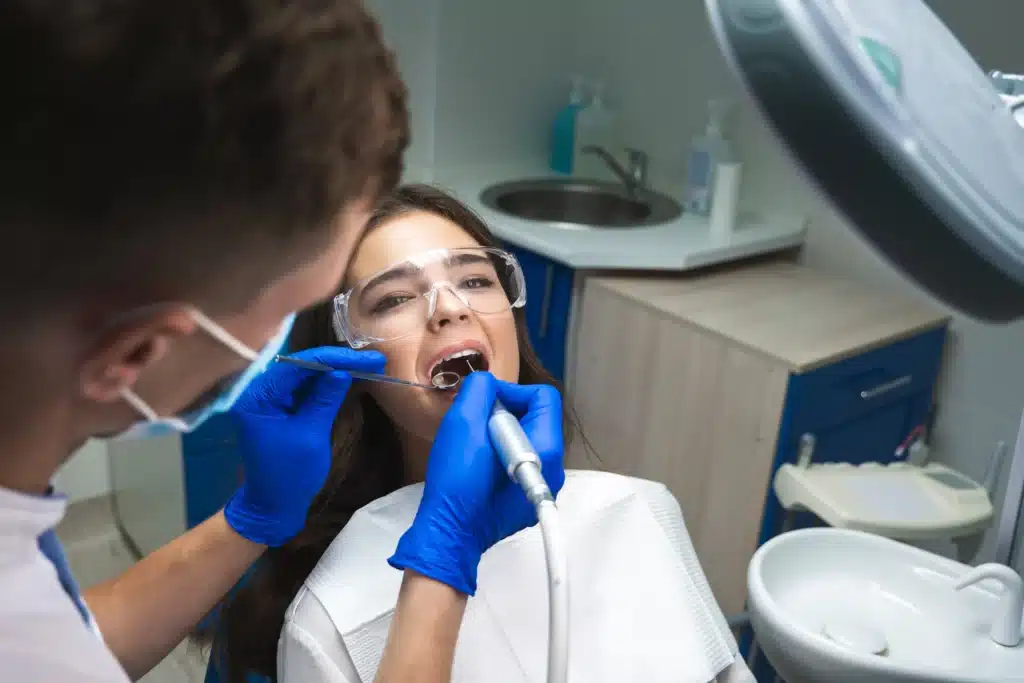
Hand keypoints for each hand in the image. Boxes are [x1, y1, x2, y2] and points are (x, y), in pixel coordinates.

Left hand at [223, 346, 384, 545]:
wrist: (272, 507)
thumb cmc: (289, 475)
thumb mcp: (311, 435)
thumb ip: (324, 400)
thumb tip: (342, 371)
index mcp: (259, 397)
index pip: (298, 364)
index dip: (334, 358)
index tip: (367, 359)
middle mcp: (261, 392)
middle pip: (302, 366)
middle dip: (337, 361)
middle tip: (372, 360)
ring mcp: (271, 401)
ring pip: (306, 376)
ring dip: (335, 370)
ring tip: (367, 365)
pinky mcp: (282, 410)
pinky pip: (305, 390)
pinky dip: (327, 385)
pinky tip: (349, 378)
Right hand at [388, 372, 564, 594]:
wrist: (449, 534)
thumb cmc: (456, 485)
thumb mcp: (463, 422)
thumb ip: (481, 389)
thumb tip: (488, 384)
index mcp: (545, 450)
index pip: (544, 397)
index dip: (511, 392)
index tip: (486, 404)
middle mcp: (552, 470)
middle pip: (536, 419)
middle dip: (504, 415)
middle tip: (476, 427)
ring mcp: (539, 487)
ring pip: (525, 441)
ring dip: (499, 435)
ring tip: (474, 448)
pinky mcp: (525, 499)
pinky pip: (519, 462)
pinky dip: (499, 455)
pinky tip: (477, 466)